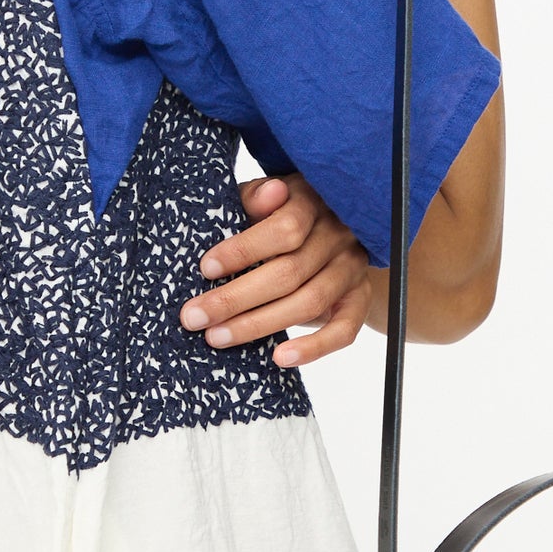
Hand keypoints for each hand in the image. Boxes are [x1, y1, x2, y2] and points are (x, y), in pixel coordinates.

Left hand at [178, 173, 371, 368]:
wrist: (329, 237)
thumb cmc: (277, 216)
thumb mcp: (262, 201)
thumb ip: (256, 197)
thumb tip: (269, 194)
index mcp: (312, 202)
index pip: (285, 228)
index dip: (244, 250)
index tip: (206, 269)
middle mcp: (338, 234)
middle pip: (290, 272)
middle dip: (236, 298)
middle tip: (194, 317)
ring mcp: (352, 268)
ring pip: (309, 303)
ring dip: (259, 325)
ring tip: (217, 337)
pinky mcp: (358, 299)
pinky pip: (343, 330)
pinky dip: (313, 348)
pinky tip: (279, 358)